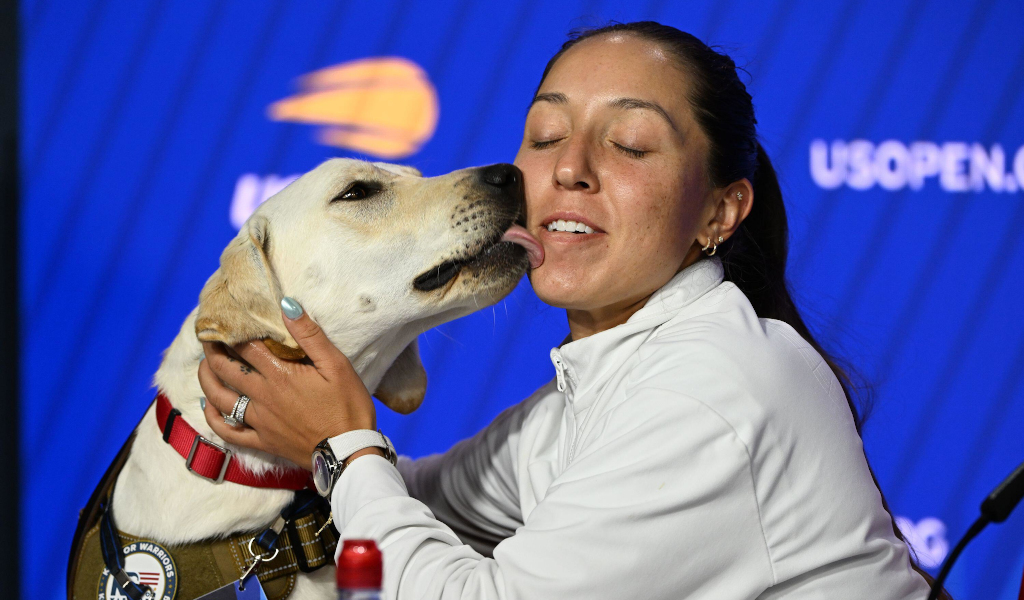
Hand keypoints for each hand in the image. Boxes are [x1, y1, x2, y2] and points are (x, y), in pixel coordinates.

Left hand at [198, 298, 377, 467]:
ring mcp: (259, 421)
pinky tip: (208, 407)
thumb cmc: (347, 406)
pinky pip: (229, 432)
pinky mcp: (262, 441)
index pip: (246, 347)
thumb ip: (310, 335)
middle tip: (206, 337)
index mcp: (280, 375)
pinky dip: (213, 419)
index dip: (231, 331)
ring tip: (203, 366)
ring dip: (206, 380)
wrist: (348, 452)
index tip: (222, 320)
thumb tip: (287, 305)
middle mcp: (262, 397)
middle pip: (226, 370)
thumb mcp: (337, 365)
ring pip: (220, 399)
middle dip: (212, 351)